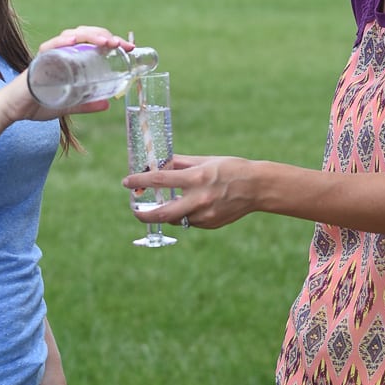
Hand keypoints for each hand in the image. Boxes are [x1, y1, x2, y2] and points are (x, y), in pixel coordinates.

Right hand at [3, 25, 134, 122]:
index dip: (112, 42)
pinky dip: (62, 42)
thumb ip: (85, 104)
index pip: (93, 42)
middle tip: (123, 44)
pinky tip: (74, 41)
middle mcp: (61, 51)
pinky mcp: (38, 60)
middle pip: (86, 34)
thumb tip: (107, 104)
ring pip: (72, 36)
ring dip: (91, 36)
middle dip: (106, 36)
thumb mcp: (68, 105)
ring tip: (107, 42)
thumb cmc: (36, 104)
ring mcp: (49, 54)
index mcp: (69, 58)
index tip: (129, 47)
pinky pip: (50, 46)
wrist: (12, 110)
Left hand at [122, 153, 255, 228]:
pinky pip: (190, 221)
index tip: (126, 182)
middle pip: (162, 212)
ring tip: (165, 204)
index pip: (160, 180)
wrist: (257, 187)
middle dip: (143, 214)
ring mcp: (205, 214)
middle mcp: (199, 198)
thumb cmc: (231, 169)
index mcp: (196, 178)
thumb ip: (182, 163)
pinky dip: (185, 214)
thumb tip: (160, 163)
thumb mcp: (206, 161)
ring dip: (167, 212)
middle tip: (135, 211)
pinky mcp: (210, 224)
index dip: (139, 181)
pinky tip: (192, 205)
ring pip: (175, 218)